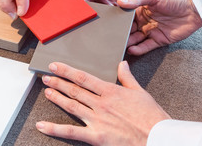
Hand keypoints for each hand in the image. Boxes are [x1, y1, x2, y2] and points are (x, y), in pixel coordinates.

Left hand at [37, 61, 169, 145]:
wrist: (160, 138)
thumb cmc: (153, 117)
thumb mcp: (141, 92)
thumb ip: (127, 77)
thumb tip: (122, 64)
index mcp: (111, 91)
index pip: (83, 78)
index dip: (67, 71)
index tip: (55, 66)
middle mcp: (101, 104)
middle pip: (74, 90)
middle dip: (58, 82)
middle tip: (46, 77)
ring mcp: (97, 120)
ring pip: (71, 106)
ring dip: (57, 98)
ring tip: (47, 91)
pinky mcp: (96, 136)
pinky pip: (72, 132)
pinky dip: (55, 129)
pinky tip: (42, 126)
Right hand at [117, 0, 201, 55]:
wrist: (194, 9)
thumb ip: (136, 0)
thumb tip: (119, 2)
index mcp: (140, 10)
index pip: (125, 17)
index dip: (117, 21)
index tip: (108, 25)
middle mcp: (144, 21)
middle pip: (128, 30)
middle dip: (120, 34)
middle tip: (111, 39)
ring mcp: (151, 31)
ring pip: (135, 39)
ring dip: (128, 43)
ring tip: (119, 46)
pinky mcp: (159, 40)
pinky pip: (146, 46)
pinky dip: (139, 49)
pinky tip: (132, 50)